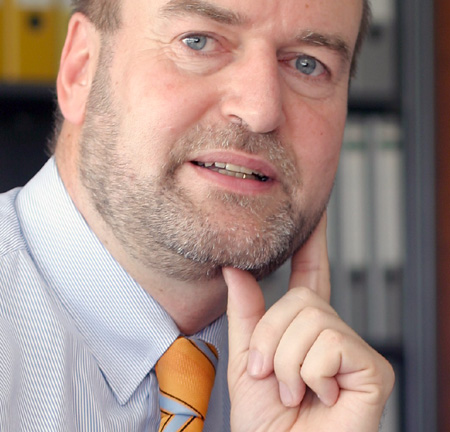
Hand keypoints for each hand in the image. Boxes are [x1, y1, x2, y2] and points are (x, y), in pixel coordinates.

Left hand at [222, 213, 394, 431]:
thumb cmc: (267, 424)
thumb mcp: (246, 362)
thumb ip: (245, 313)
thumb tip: (234, 267)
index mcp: (304, 329)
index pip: (312, 273)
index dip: (314, 242)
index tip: (317, 212)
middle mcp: (333, 334)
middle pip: (300, 299)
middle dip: (271, 339)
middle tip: (271, 376)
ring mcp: (355, 351)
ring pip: (312, 320)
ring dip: (288, 363)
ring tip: (295, 392)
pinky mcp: (373, 369)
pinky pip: (330, 343)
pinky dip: (311, 374)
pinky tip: (322, 398)